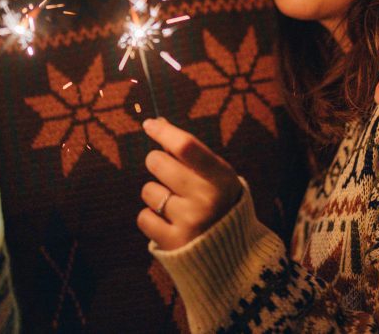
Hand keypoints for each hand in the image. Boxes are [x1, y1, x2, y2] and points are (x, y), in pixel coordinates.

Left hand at [137, 118, 242, 250]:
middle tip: (168, 173)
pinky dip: (151, 218)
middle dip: (157, 163)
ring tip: (174, 205)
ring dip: (155, 195)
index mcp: (221, 178)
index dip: (164, 131)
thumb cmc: (220, 205)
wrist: (235, 257)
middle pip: (158, 162)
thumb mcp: (218, 177)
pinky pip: (143, 217)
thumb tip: (158, 123)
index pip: (186, 145)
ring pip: (148, 190)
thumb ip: (192, 153)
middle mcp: (206, 199)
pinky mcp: (173, 243)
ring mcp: (189, 222)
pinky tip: (169, 222)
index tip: (150, 124)